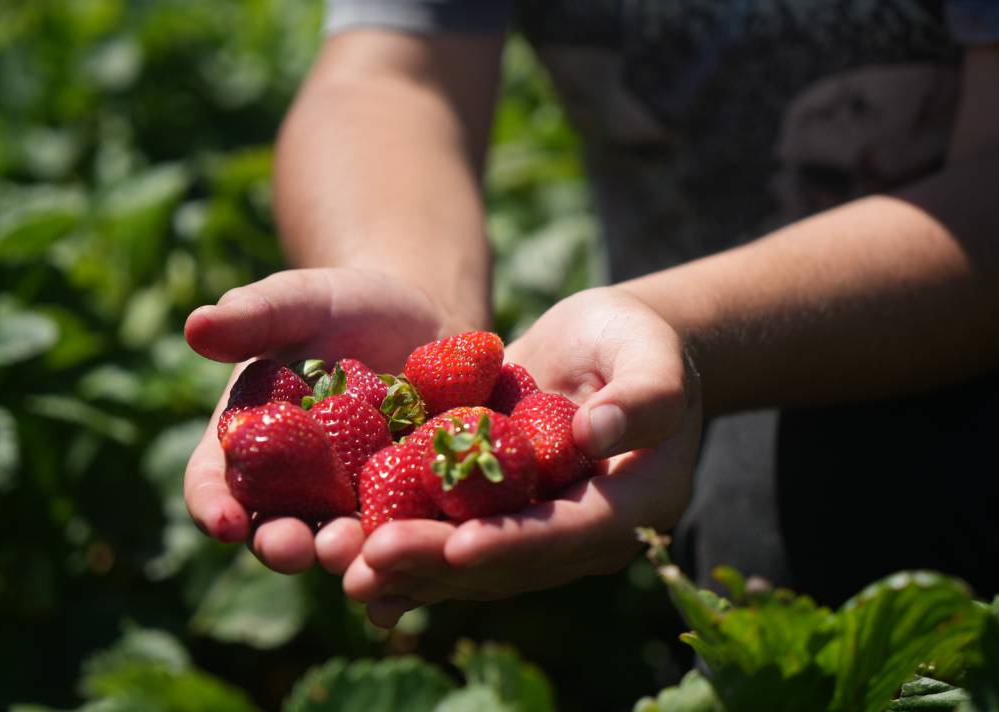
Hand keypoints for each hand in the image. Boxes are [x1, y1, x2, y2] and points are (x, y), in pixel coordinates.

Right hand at [183, 267, 468, 574]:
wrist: (420, 315)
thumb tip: (195, 325)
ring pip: (341, 540)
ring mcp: (352, 501)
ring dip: (345, 553)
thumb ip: (252, 316)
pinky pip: (405, 529)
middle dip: (281, 543)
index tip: (223, 521)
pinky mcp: (408, 503)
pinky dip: (408, 542)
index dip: (213, 506)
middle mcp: (294, 486)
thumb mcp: (299, 302)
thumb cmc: (342, 306)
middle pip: (276, 527)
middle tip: (293, 547)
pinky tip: (419, 545)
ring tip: (354, 550)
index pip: (215, 484)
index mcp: (248, 443)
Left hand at [342, 287, 702, 625]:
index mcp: (632, 505)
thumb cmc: (640, 342)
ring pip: (468, 561)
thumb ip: (645, 396)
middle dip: (436, 563)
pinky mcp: (496, 511)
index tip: (457, 545)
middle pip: (506, 561)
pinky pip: (448, 537)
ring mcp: (535, 528)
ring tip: (345, 567)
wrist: (610, 348)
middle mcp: (581, 534)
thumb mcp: (653, 355)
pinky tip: (346, 559)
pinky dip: (402, 550)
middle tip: (371, 564)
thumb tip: (594, 436)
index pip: (571, 532)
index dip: (514, 543)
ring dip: (406, 567)